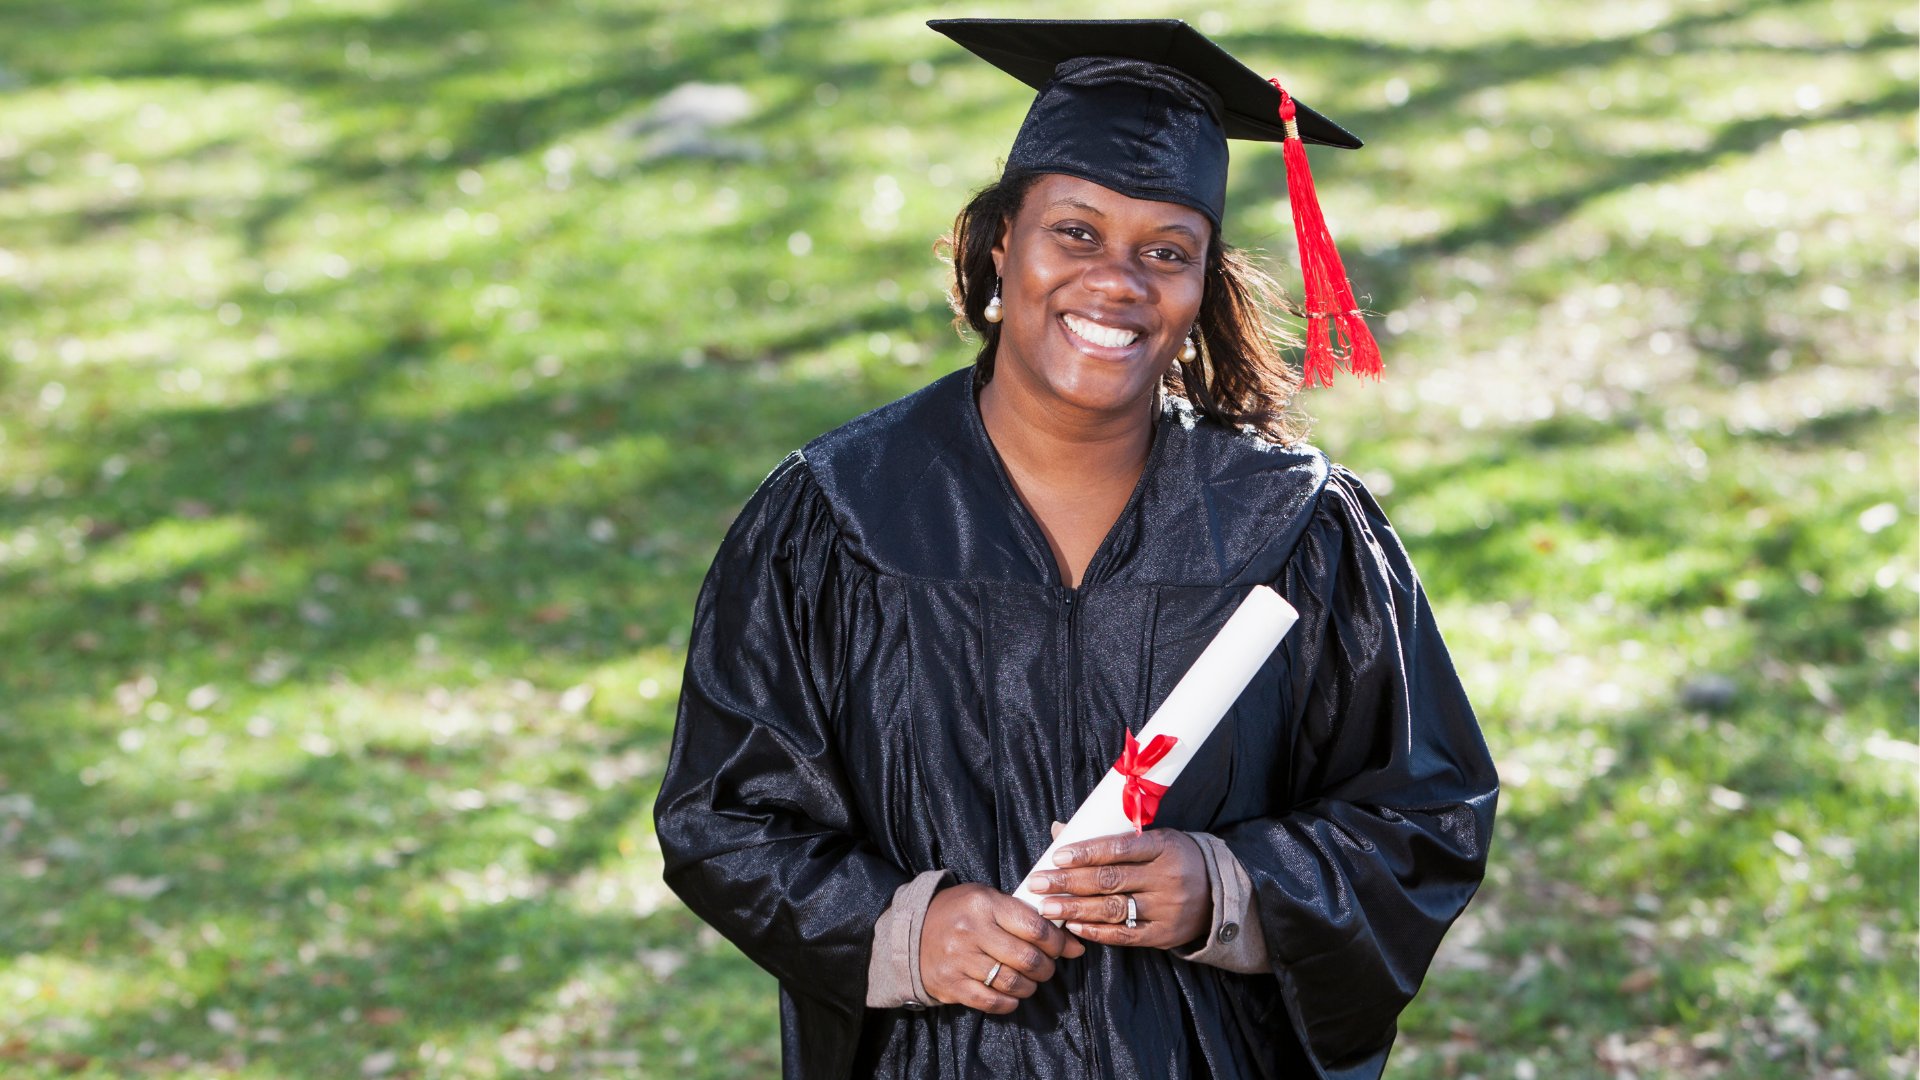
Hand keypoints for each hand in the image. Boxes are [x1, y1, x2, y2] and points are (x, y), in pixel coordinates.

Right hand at [920, 883, 1086, 1012]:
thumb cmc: (961, 913)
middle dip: (1046, 968)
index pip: (1035, 927)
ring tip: (1029, 982)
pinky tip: (1010, 996)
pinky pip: (990, 1002)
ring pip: (1011, 982)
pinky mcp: (950, 984)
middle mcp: (971, 930)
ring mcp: (959, 959)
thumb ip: (1028, 917)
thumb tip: (1073, 944)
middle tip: (1046, 968)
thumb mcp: (989, 901)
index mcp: (984, 904)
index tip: (1064, 948)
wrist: (912, 931)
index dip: (1057, 942)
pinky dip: (1008, 1003)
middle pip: (1027, 958)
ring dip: (1029, 987)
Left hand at [1024, 829, 1209, 949]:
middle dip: (1069, 881)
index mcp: (1164, 846)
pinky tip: (1073, 926)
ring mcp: (1167, 909)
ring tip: (1047, 907)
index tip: (1057, 855)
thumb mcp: (1151, 839)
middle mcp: (1167, 877)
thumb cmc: (1174, 859)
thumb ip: (1107, 836)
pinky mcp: (1165, 935)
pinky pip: (1126, 936)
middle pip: (1110, 880)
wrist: (1218, 893)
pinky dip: (1097, 932)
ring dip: (1076, 908)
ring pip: (1114, 909)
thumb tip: (1059, 829)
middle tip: (1039, 883)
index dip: (1086, 852)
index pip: (1119, 848)